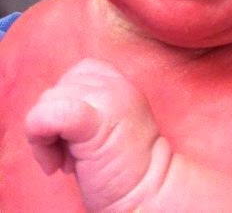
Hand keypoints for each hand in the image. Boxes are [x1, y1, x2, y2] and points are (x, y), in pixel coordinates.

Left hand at [25, 58, 165, 209]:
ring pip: (48, 101)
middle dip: (55, 123)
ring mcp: (106, 99)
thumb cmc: (125, 170)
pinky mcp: (94, 122)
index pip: (75, 75)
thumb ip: (88, 106)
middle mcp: (115, 83)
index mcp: (120, 81)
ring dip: (47, 140)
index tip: (79, 140)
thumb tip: (49, 113)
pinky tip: (57, 165)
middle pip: (58, 87)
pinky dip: (41, 140)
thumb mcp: (109, 124)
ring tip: (71, 164)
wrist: (151, 193)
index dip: (68, 106)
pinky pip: (47, 114)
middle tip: (74, 157)